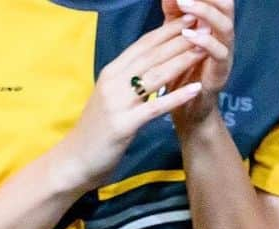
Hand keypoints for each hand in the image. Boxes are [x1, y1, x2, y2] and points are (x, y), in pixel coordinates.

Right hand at [55, 21, 205, 192]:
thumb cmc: (97, 133)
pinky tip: (195, 89)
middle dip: (179, 39)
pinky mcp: (124, 125)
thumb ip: (127, 83)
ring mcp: (118, 102)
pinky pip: (155, 108)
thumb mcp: (111, 100)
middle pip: (151, 55)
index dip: (166, 30)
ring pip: (155, 76)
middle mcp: (114, 81)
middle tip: (202, 24)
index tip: (187, 18)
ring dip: (181, 61)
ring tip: (204, 49)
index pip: (142, 45)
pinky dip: (176, 97)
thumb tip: (147, 69)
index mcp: (112, 72)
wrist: (75, 160)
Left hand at [162, 0, 234, 131]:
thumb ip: (173, 13)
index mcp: (213, 23)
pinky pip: (220, 53)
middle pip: (227, 5)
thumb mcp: (175, 36)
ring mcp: (225, 53)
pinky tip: (188, 35)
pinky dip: (205, 41)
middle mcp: (223, 35)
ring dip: (205, 12)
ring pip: (225, 26)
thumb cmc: (182, 69)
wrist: (187, 107)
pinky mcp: (222, 72)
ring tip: (184, 3)